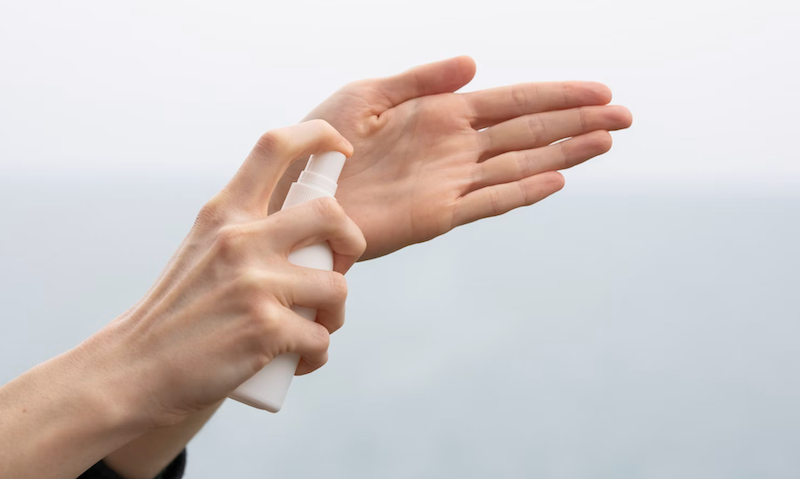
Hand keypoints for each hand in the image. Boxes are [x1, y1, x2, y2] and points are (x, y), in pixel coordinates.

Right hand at [92, 120, 364, 426]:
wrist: (136, 370)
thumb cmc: (181, 312)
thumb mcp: (204, 250)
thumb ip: (246, 230)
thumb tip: (310, 224)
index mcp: (224, 213)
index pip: (275, 146)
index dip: (319, 135)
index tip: (341, 148)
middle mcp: (240, 239)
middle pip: (331, 214)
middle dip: (352, 242)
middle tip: (339, 267)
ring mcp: (254, 283)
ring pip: (337, 288)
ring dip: (335, 314)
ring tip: (314, 327)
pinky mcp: (265, 329)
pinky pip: (321, 338)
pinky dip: (316, 354)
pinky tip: (300, 359)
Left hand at [271, 56, 632, 258]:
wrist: (293, 192)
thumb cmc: (320, 140)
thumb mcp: (368, 93)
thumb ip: (423, 78)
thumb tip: (474, 64)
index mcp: (440, 113)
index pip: (512, 101)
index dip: (556, 95)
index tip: (599, 90)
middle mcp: (455, 147)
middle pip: (530, 131)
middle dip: (577, 122)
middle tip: (626, 115)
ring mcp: (451, 182)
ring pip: (521, 163)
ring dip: (565, 153)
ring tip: (607, 141)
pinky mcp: (438, 214)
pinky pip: (491, 200)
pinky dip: (525, 190)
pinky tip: (558, 178)